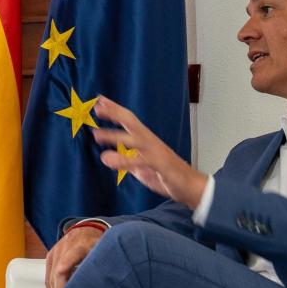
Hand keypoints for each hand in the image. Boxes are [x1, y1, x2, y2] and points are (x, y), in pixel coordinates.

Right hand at [45, 224, 103, 287]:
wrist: (86, 229)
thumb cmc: (96, 242)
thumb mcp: (103, 250)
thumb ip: (101, 264)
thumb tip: (104, 285)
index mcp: (79, 245)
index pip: (68, 260)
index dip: (64, 272)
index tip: (62, 287)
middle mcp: (64, 248)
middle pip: (56, 273)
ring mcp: (55, 253)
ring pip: (50, 278)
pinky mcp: (50, 258)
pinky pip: (47, 277)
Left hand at [92, 97, 207, 207]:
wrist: (190, 186)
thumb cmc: (166, 175)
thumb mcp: (141, 167)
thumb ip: (126, 160)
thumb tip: (108, 157)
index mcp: (146, 140)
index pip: (129, 121)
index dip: (115, 111)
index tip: (100, 101)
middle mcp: (150, 142)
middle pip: (131, 122)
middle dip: (115, 113)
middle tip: (97, 106)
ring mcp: (155, 152)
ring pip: (134, 139)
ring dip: (115, 136)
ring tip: (96, 134)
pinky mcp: (159, 164)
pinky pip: (140, 161)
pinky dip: (123, 160)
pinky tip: (108, 159)